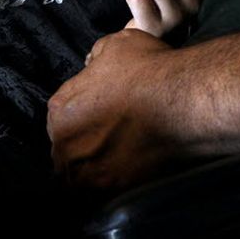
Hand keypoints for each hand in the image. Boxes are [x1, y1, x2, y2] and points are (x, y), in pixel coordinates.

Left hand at [48, 29, 184, 189]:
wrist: (179, 100)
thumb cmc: (148, 69)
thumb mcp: (116, 45)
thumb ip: (96, 57)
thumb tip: (94, 64)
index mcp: (60, 109)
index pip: (63, 117)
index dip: (84, 115)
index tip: (103, 115)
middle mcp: (65, 143)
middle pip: (70, 149)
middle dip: (86, 144)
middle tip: (113, 138)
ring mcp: (87, 170)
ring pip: (82, 175)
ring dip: (96, 168)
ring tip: (120, 159)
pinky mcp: (111, 189)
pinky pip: (104, 193)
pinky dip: (113, 185)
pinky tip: (130, 172)